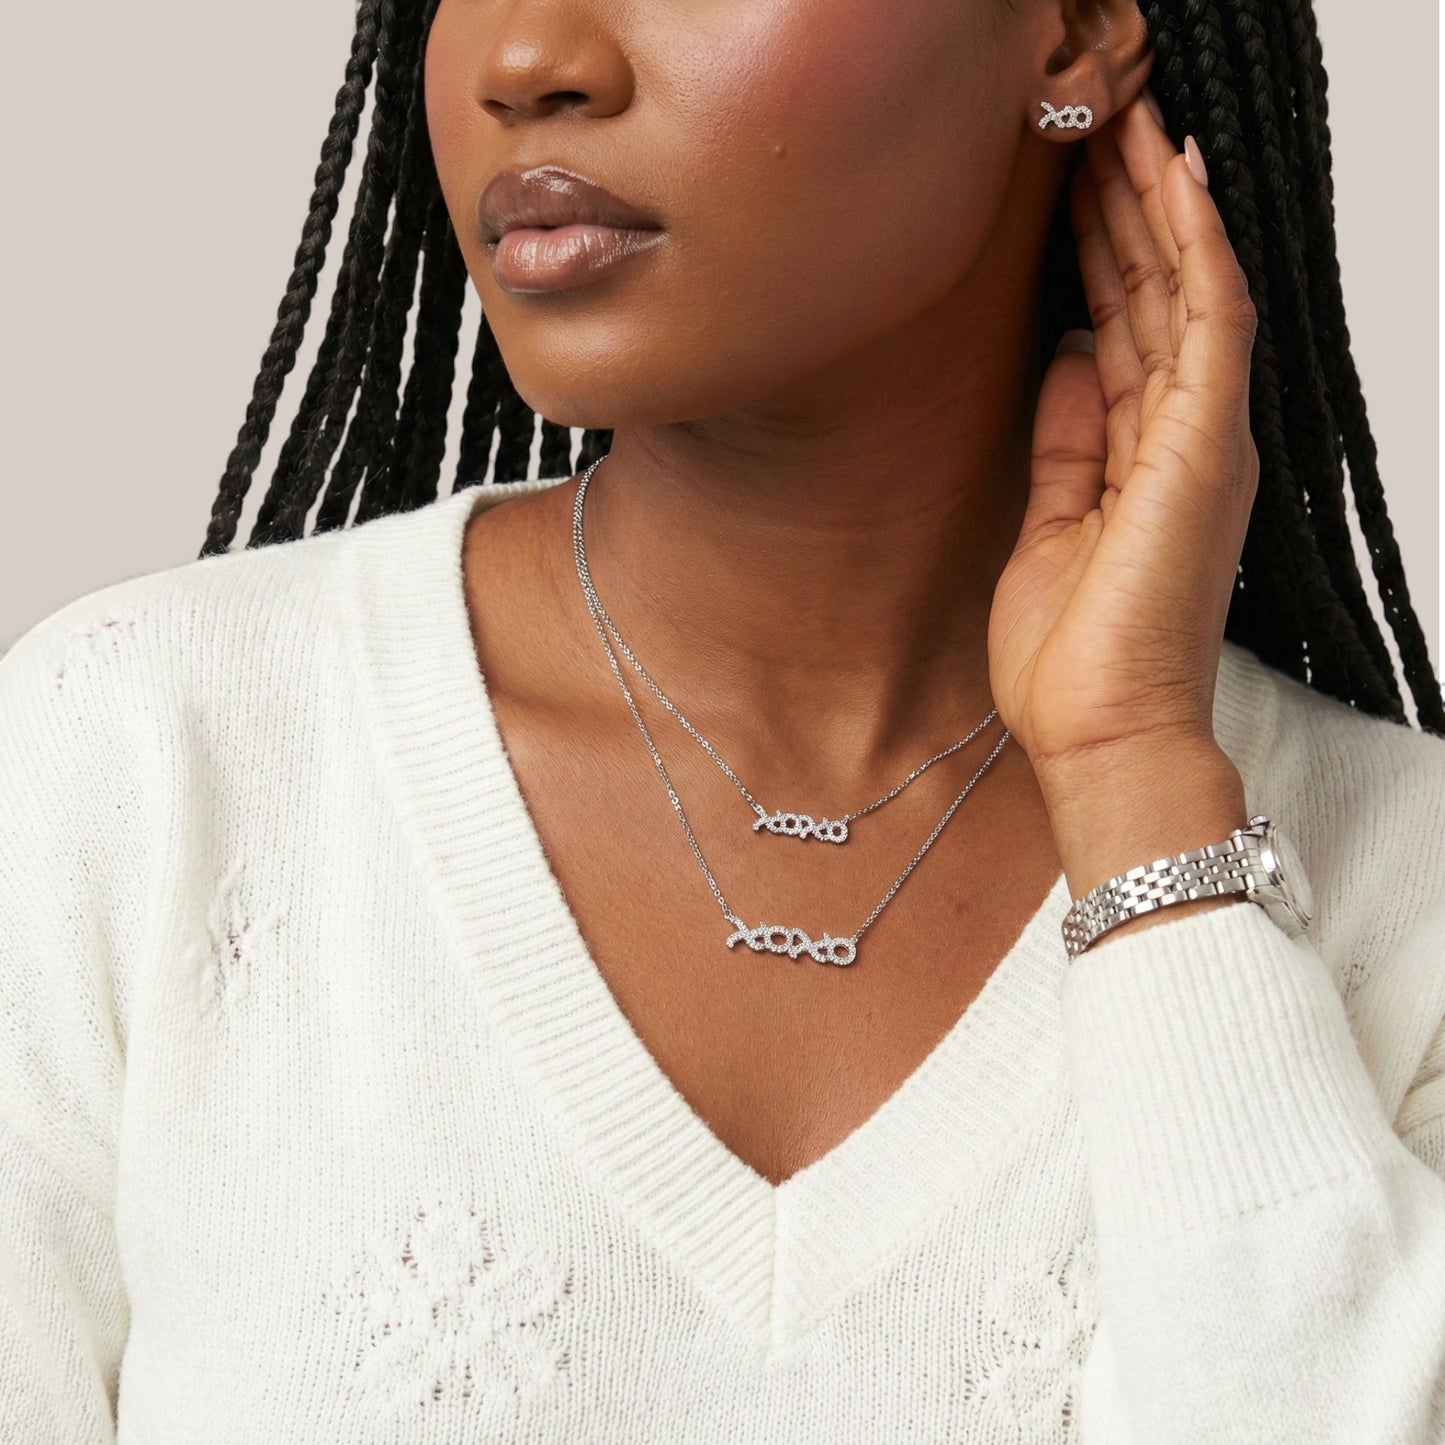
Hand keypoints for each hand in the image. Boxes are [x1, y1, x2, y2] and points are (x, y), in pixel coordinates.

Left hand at [987, 93, 1259, 785]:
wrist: (1097, 733)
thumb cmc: (1074, 656)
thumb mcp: (1051, 525)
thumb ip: (1067, 442)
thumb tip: (1068, 359)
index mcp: (1149, 458)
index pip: (1126, 331)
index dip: (1101, 254)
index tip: (1074, 187)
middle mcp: (1186, 437)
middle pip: (1156, 296)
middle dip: (1125, 209)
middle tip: (1099, 122)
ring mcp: (1203, 438)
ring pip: (1184, 290)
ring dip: (1154, 204)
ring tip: (1128, 120)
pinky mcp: (1207, 446)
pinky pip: (1208, 323)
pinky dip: (1194, 249)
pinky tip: (1172, 182)